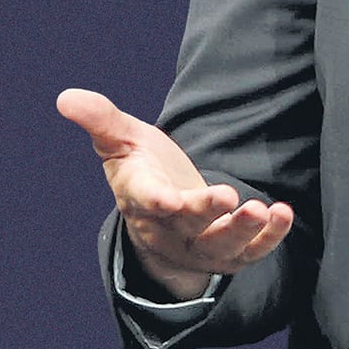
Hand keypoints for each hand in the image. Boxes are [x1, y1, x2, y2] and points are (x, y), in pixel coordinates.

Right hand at [57, 87, 292, 300]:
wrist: (165, 214)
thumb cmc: (144, 170)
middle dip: (205, 212)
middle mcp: (169, 228)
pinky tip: (283, 214)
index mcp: (141, 199)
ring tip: (261, 209)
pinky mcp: (230, 252)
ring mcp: (200, 244)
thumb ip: (101, 120)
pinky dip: (269, 238)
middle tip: (226, 195)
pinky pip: (251, 252)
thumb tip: (66, 97)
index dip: (155, 200)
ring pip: (219, 245)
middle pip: (188, 225)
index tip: (166, 198)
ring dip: (241, 230)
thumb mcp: (123, 142)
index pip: (145, 201)